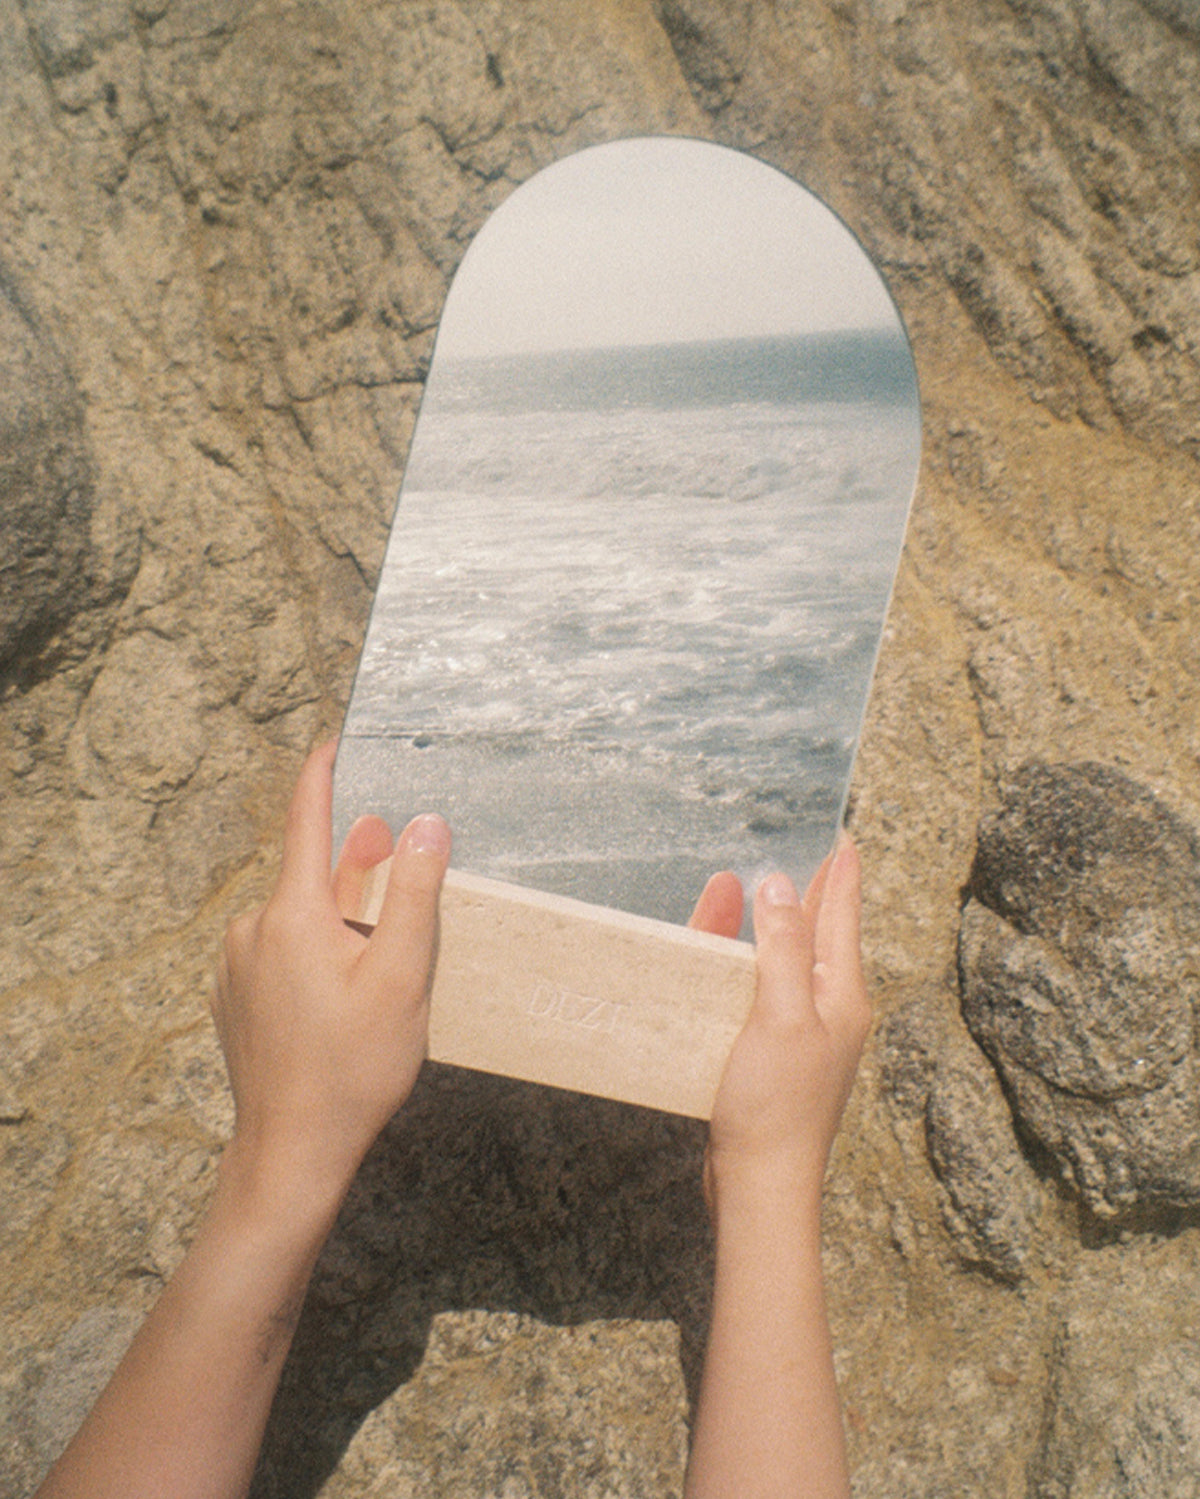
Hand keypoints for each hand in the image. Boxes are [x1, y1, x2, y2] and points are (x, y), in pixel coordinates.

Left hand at [212, 741, 449, 1208]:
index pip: (305, 821)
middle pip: (313, 877)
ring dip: (339, 923)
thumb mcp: (401, 976)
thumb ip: (413, 893)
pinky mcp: (235, 1000)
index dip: (322, 776)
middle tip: (401, 880)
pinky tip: (342, 999)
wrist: (292, 1152)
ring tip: (379, 971)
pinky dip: (314, 955)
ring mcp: (236, 967)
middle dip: (357, 870)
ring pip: (298, 920)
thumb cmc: (352, 1068)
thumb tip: (425, 824)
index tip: (333, 743)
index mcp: (292, 915)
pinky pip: (279, 954)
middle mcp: (253, 930)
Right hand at [690, 837, 869, 1214]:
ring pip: (781, 964)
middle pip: (815, 937)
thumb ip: (783, 949)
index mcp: (842, 997)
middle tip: (808, 855)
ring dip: (763, 927)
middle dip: (806, 894)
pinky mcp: (769, 1056)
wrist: (759, 1185)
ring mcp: (798, 1035)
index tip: (846, 838)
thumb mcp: (782, 1015)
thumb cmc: (776, 1107)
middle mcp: (826, 1011)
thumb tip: (779, 887)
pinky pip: (756, 994)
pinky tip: (723, 959)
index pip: (841, 918)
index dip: (841, 876)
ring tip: (746, 889)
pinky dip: (740, 967)